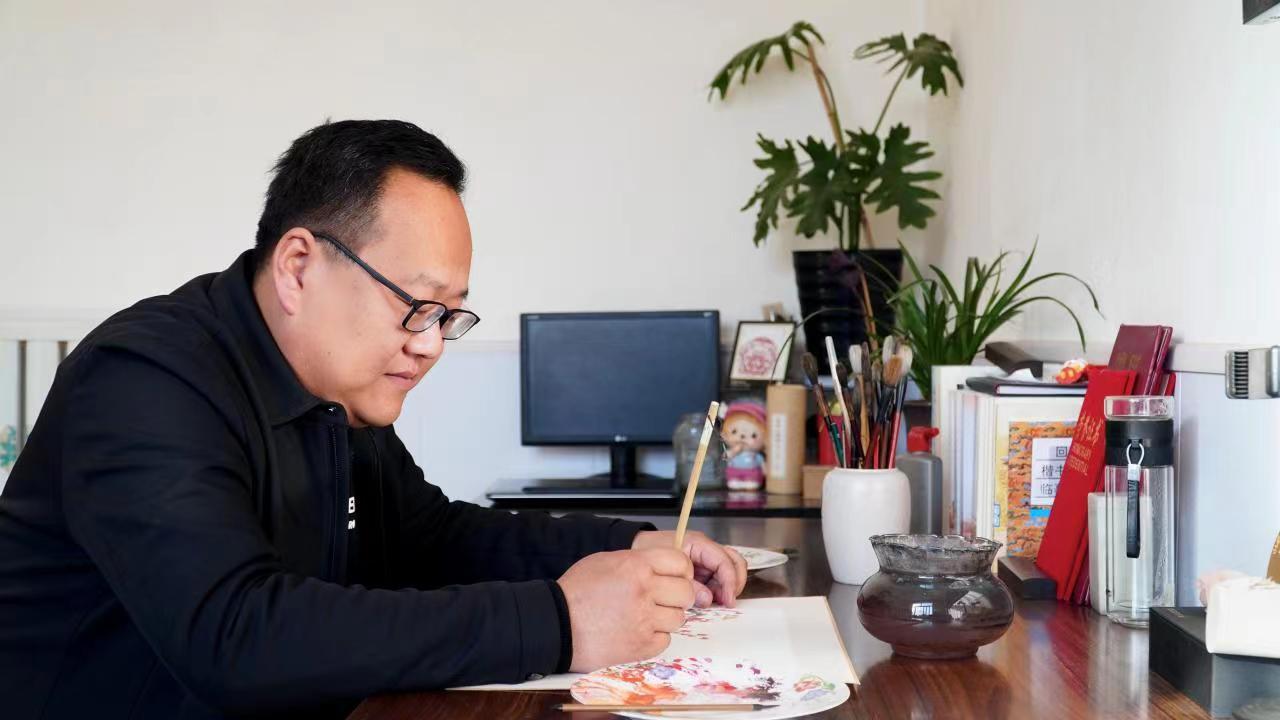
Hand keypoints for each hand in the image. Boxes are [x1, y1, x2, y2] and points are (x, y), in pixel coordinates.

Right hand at [557, 548, 694, 672]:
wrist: (556, 625)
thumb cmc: (575, 592)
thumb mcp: (605, 561)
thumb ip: (636, 561)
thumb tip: (660, 565)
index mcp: (636, 565)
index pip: (681, 562)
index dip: (681, 570)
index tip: (675, 576)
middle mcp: (644, 591)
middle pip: (686, 591)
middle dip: (679, 595)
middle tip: (665, 598)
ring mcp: (644, 620)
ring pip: (679, 618)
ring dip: (667, 617)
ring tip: (647, 616)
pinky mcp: (642, 645)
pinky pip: (665, 639)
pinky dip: (655, 637)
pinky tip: (638, 631)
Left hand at [632, 530, 747, 607]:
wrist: (638, 548)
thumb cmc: (650, 551)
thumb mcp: (667, 569)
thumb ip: (690, 585)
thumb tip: (708, 599)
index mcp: (698, 543)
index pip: (724, 560)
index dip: (730, 581)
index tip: (728, 600)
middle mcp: (706, 549)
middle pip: (734, 562)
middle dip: (734, 582)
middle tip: (727, 601)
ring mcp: (706, 558)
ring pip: (729, 570)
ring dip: (726, 587)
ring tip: (716, 601)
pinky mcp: (702, 568)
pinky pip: (718, 578)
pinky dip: (718, 589)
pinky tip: (709, 599)